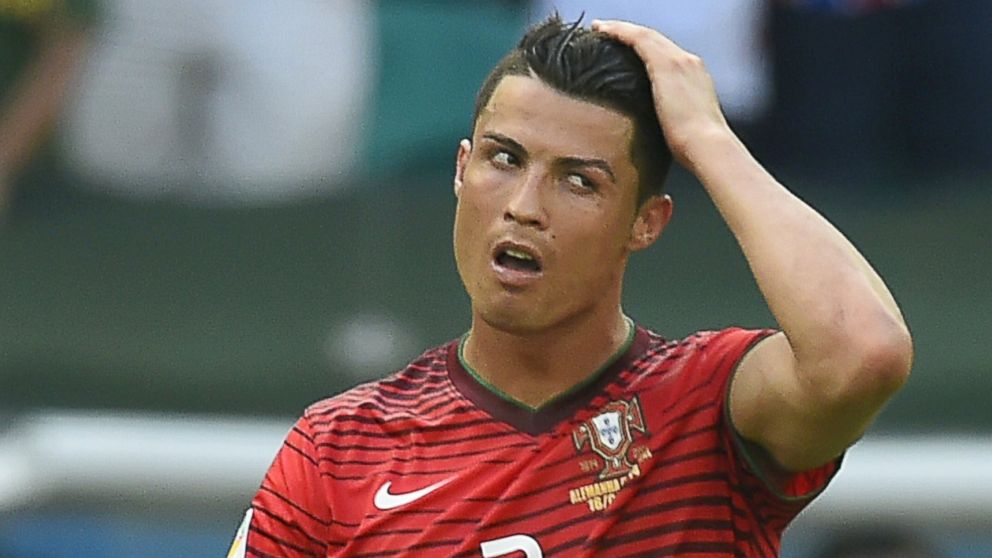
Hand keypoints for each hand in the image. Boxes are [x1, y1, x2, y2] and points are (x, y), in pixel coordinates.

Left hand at [591, 19, 732, 166]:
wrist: (707, 146)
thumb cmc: (695, 149)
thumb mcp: (682, 129)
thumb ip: (669, 120)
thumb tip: (651, 131)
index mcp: (695, 78)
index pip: (666, 54)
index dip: (645, 47)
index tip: (627, 49)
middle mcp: (689, 62)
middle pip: (655, 39)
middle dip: (631, 32)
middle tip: (606, 30)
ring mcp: (679, 61)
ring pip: (645, 34)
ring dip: (621, 28)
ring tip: (600, 27)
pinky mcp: (666, 65)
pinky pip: (638, 38)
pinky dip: (619, 31)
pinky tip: (602, 31)